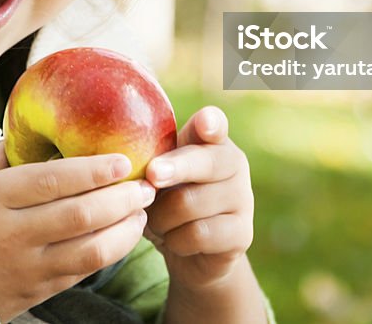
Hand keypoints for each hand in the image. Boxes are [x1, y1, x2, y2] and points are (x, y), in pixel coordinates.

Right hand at [0, 142, 155, 321]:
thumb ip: (3, 159)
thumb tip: (30, 129)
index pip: (53, 181)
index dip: (93, 170)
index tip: (123, 160)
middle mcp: (11, 232)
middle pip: (80, 215)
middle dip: (121, 199)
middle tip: (145, 185)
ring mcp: (26, 266)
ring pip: (89, 250)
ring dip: (124, 229)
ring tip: (141, 211)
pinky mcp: (36, 293)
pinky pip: (82, 272)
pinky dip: (109, 252)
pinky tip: (123, 235)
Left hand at [144, 106, 254, 290]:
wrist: (190, 250)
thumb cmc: (167, 199)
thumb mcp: (158, 174)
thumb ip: (151, 158)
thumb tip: (129, 160)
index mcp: (214, 141)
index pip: (216, 124)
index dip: (210, 122)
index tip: (205, 124)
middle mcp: (235, 165)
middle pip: (205, 163)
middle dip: (174, 169)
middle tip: (152, 175)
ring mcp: (243, 199)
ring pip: (192, 203)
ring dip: (162, 217)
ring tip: (156, 220)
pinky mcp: (242, 233)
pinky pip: (198, 235)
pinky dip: (175, 240)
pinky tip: (173, 239)